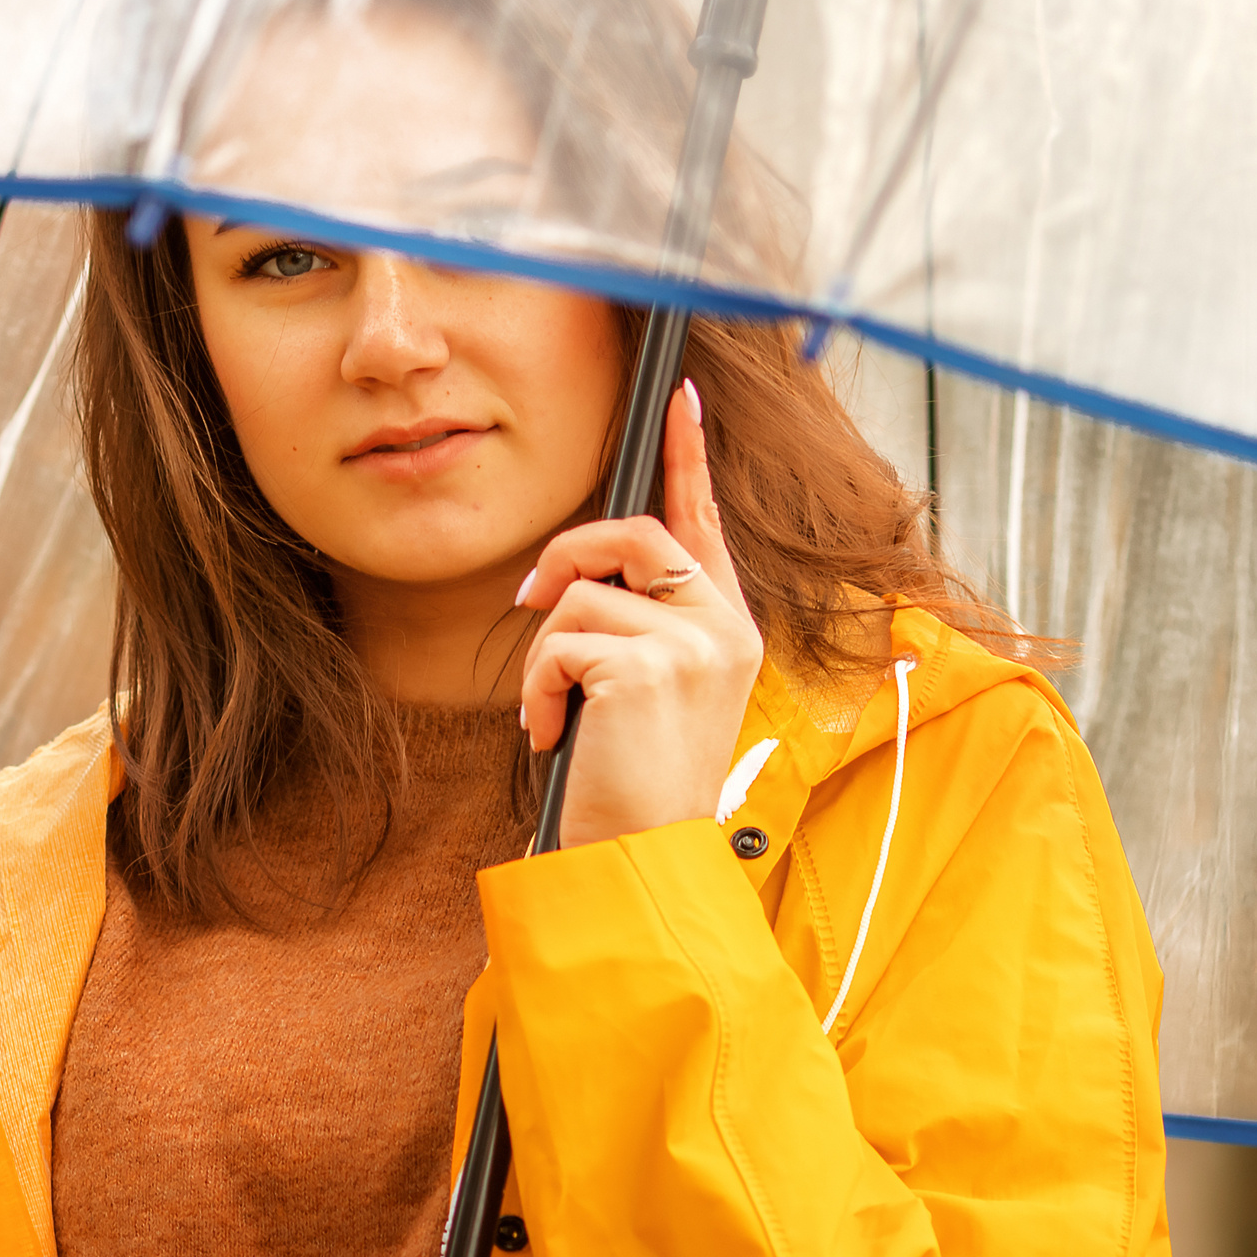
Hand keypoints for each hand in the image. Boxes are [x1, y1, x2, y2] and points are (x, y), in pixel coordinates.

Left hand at [516, 381, 764, 849]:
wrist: (643, 858)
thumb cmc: (633, 781)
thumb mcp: (646, 692)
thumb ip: (634, 625)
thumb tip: (569, 576)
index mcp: (728, 629)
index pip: (705, 523)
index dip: (688, 456)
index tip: (679, 398)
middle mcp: (724, 629)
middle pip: (634, 534)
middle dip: (568, 556)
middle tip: (528, 600)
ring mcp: (693, 646)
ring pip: (582, 594)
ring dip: (543, 656)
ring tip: (553, 715)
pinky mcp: (648, 668)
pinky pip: (559, 642)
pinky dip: (537, 689)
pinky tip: (553, 736)